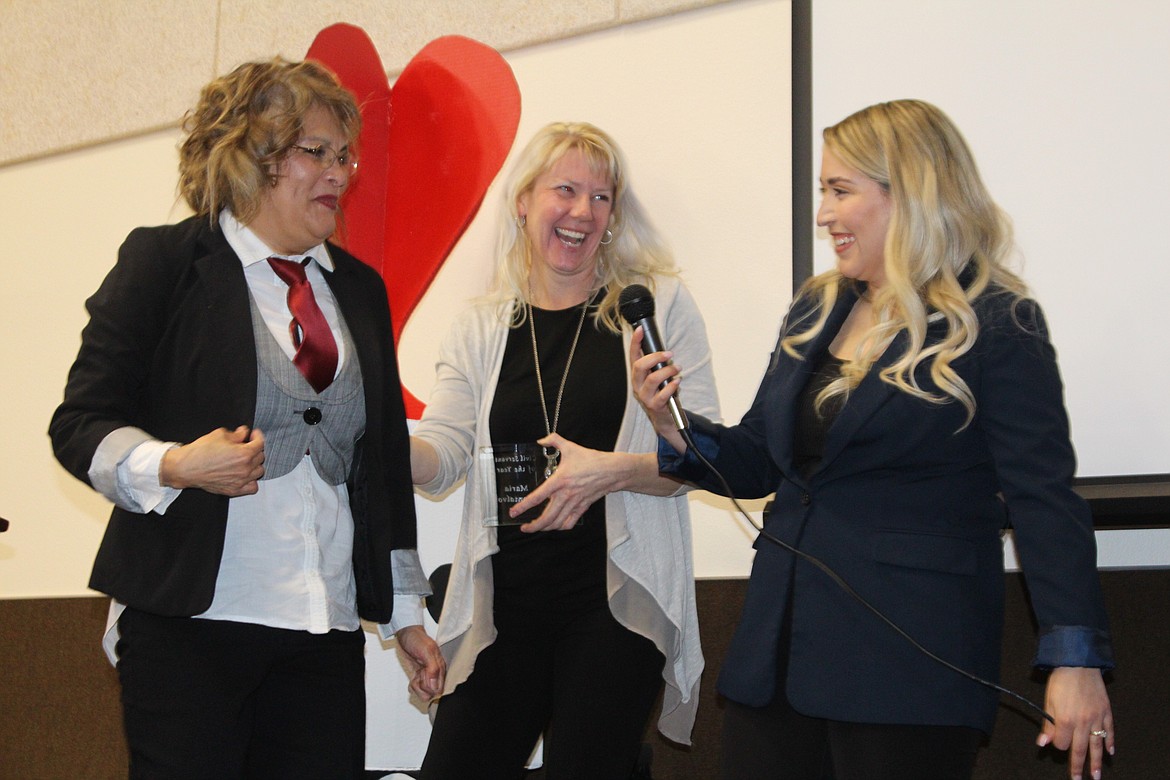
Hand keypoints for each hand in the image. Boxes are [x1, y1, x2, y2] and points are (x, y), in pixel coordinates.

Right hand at [160, 426, 264, 495]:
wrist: (186, 468)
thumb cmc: (200, 451)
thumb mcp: (219, 435)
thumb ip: (236, 434)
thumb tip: (243, 433)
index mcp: (244, 454)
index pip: (260, 443)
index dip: (257, 436)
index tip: (253, 434)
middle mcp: (245, 468)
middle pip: (260, 457)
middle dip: (254, 449)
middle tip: (245, 445)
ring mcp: (240, 481)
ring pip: (259, 471)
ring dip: (254, 464)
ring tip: (245, 459)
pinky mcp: (234, 490)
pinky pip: (253, 487)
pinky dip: (252, 481)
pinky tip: (245, 475)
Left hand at [396, 625, 445, 701]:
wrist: (407, 634)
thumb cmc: (417, 640)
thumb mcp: (426, 651)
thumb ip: (432, 669)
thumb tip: (435, 686)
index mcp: (441, 668)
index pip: (439, 689)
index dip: (430, 687)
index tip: (424, 677)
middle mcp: (435, 674)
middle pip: (432, 694)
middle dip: (422, 687)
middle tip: (419, 675)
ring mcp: (427, 676)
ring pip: (424, 693)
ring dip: (417, 687)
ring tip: (415, 676)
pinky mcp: (419, 677)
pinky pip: (417, 689)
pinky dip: (413, 686)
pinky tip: (413, 677)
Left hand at [510, 434, 619, 532]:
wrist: (611, 471)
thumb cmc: (591, 459)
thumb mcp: (570, 446)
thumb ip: (554, 440)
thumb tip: (541, 440)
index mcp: (559, 480)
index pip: (537, 497)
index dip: (524, 506)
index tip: (514, 512)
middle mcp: (566, 495)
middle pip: (546, 517)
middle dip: (533, 526)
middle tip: (523, 527)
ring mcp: (575, 503)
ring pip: (557, 522)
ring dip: (545, 528)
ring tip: (535, 528)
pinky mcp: (583, 507)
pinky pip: (570, 522)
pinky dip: (561, 527)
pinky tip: (555, 526)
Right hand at [628, 327, 686, 453]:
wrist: (664, 418)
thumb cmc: (661, 393)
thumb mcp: (657, 377)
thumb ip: (657, 365)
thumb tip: (665, 350)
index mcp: (637, 375)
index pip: (633, 356)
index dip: (635, 342)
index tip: (640, 329)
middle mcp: (637, 384)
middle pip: (639, 366)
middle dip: (655, 357)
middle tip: (670, 354)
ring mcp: (644, 396)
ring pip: (652, 379)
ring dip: (667, 371)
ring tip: (678, 368)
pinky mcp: (654, 406)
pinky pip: (662, 394)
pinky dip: (671, 386)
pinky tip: (677, 382)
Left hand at [1036, 667, 1113, 779]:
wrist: (1078, 663)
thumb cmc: (1060, 681)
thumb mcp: (1048, 701)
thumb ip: (1047, 724)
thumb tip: (1043, 743)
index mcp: (1066, 720)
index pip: (1062, 743)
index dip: (1057, 744)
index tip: (1056, 741)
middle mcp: (1082, 722)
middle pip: (1081, 749)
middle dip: (1079, 766)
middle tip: (1079, 779)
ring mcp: (1097, 718)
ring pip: (1097, 745)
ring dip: (1096, 762)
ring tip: (1096, 776)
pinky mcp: (1106, 711)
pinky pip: (1110, 731)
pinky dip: (1110, 742)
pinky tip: (1110, 753)